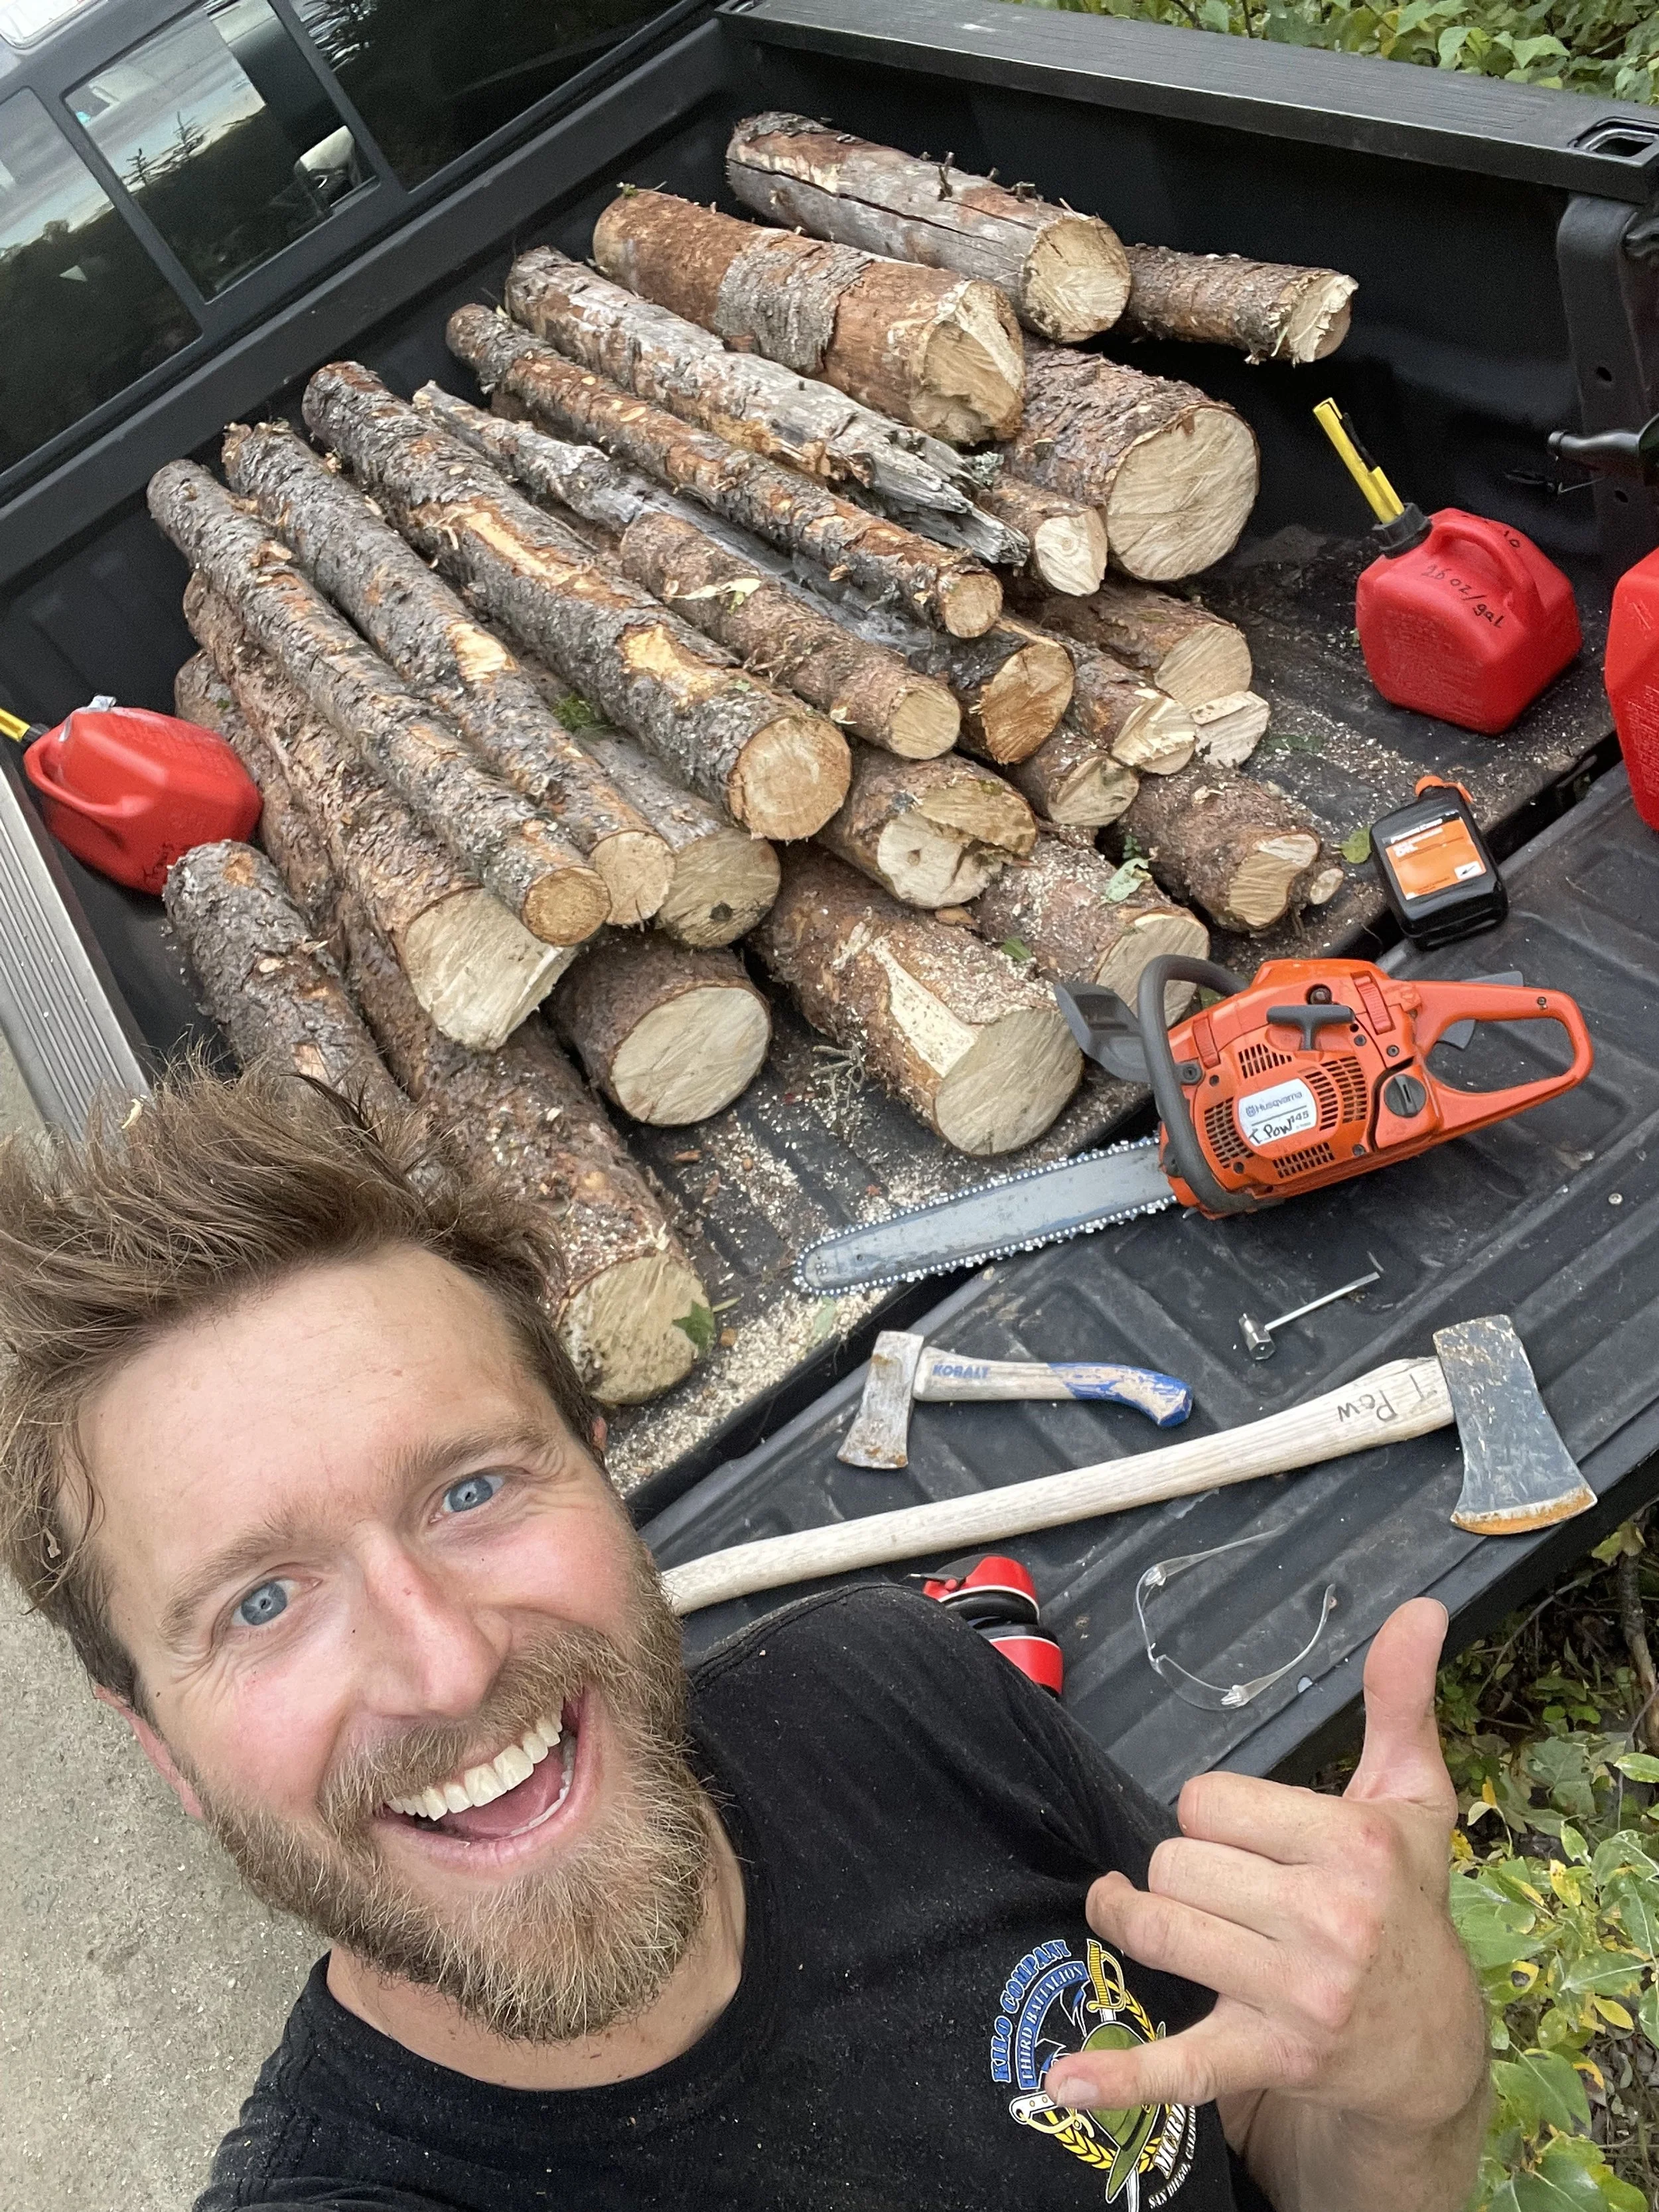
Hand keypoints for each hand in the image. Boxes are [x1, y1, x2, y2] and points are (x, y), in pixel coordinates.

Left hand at [1045, 1600, 1485, 2146]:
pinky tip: (1067, 2081)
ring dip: (1140, 1922)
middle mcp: (1329, 1920)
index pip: (1207, 1801)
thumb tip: (1419, 1608)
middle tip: (1221, 1890)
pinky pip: (1184, 2063)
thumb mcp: (1410, 1799)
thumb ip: (1400, 1699)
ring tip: (1153, 1919)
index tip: (1248, 1839)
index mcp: (1353, 1844)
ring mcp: (1298, 1995)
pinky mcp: (1270, 2058)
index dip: (1215, 1817)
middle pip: (1175, 1863)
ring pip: (1159, 1927)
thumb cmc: (1406, 1904)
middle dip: (1185, 1872)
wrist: (1431, 2045)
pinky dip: (1125, 2075)